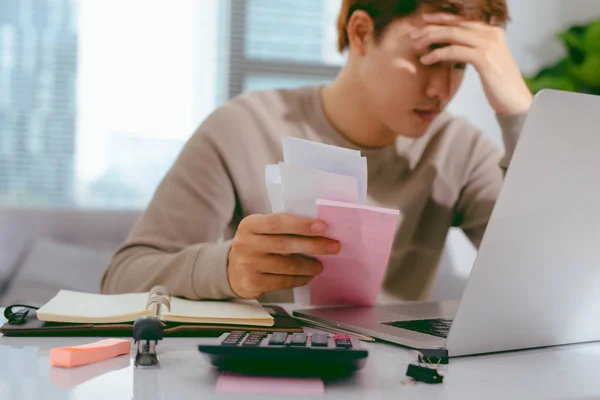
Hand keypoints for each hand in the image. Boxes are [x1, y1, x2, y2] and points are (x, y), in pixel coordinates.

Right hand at [227, 213, 339, 298]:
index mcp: (250, 225)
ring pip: (287, 266)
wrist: (231, 269)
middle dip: (313, 245)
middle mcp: (246, 243)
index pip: (278, 222)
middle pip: (285, 244)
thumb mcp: (260, 230)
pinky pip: (283, 281)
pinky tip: (308, 276)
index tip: (323, 227)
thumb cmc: (256, 245)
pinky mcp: (252, 282)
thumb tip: (318, 230)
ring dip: (309, 266)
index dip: (301, 225)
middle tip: (333, 246)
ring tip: (321, 265)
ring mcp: (248, 264)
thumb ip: (281, 227)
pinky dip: (300, 279)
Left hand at [411, 13, 532, 114]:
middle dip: (432, 27)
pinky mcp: (484, 59)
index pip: (463, 20)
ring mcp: (489, 45)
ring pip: (453, 35)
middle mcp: (492, 34)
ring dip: (431, 39)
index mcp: (492, 32)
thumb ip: (472, 50)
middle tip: (414, 33)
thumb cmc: (499, 85)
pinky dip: (438, 54)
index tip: (424, 20)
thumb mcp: (485, 62)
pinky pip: (455, 51)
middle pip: (456, 25)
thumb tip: (452, 48)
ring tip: (416, 46)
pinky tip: (426, 59)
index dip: (442, 19)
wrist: (516, 101)